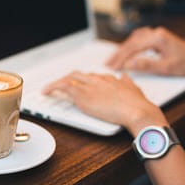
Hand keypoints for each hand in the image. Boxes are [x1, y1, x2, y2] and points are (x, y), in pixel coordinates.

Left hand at [42, 71, 167, 136]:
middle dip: (68, 80)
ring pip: (68, 79)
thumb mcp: (134, 89)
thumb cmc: (138, 104)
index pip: (91, 76)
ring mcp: (89, 86)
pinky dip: (52, 87)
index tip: (78, 85)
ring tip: (48, 89)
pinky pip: (63, 86)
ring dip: (57, 83)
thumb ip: (127, 82)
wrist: (137, 110)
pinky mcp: (83, 95)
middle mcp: (97, 80)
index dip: (83, 81)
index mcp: (109, 79)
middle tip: (61, 86)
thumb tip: (125, 76)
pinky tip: (46, 91)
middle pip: (78, 75)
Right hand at [107, 27, 184, 75]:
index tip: (112, 66)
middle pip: (131, 42)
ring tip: (114, 58)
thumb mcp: (165, 68)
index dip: (121, 58)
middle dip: (119, 53)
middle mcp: (156, 32)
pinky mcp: (158, 36)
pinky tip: (127, 49)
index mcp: (158, 38)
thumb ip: (145, 65)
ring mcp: (157, 33)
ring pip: (134, 39)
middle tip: (108, 63)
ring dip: (124, 48)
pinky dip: (131, 44)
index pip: (133, 47)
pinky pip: (140, 38)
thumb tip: (128, 64)